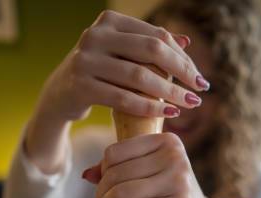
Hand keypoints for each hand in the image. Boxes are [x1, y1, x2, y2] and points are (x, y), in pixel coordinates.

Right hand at [36, 10, 208, 122]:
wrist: (60, 96)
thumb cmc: (98, 74)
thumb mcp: (121, 55)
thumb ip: (148, 46)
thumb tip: (186, 40)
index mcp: (109, 21)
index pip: (157, 36)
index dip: (183, 57)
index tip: (200, 77)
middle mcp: (96, 35)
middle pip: (152, 50)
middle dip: (182, 72)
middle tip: (201, 90)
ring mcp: (87, 60)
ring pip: (140, 76)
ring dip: (170, 93)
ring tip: (189, 105)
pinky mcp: (82, 87)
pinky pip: (125, 99)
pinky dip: (150, 107)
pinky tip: (170, 114)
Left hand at [84, 132, 248, 197]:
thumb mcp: (151, 178)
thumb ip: (123, 170)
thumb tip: (86, 175)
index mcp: (166, 141)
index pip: (115, 154)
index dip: (101, 175)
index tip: (102, 193)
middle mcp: (175, 156)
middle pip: (117, 175)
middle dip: (100, 196)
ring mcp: (179, 181)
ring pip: (123, 194)